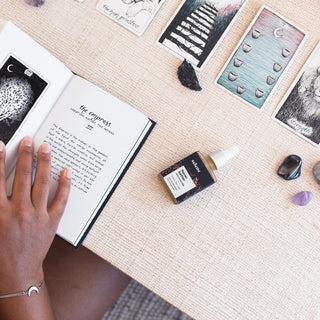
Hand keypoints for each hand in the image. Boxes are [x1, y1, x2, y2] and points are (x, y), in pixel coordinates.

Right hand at [0, 137, 70, 293]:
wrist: (16, 274)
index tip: (0, 146)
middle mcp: (18, 211)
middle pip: (22, 177)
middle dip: (26, 155)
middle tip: (29, 140)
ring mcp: (37, 216)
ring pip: (41, 184)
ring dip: (44, 164)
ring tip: (46, 148)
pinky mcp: (51, 222)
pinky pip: (60, 200)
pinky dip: (64, 185)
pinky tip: (67, 172)